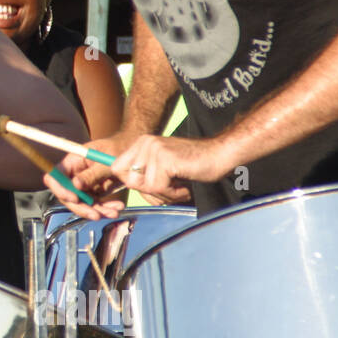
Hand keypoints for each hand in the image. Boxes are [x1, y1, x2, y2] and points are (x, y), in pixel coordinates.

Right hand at [42, 132, 137, 219]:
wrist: (131, 154)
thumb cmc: (117, 150)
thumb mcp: (106, 161)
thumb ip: (92, 173)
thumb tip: (75, 185)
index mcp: (73, 162)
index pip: (54, 177)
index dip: (60, 189)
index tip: (74, 199)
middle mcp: (75, 175)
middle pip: (67, 196)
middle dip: (82, 207)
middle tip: (96, 215)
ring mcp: (84, 185)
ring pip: (82, 204)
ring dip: (97, 211)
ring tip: (113, 212)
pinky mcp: (94, 192)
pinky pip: (95, 205)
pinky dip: (106, 209)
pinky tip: (117, 207)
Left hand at [109, 134, 225, 203]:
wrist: (220, 154)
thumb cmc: (194, 164)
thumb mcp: (163, 167)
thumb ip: (144, 174)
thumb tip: (128, 185)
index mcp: (142, 143)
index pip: (117, 168)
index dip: (130, 183)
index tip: (150, 188)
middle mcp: (145, 143)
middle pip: (129, 181)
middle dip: (149, 193)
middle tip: (169, 189)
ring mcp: (154, 149)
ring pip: (144, 187)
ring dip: (164, 194)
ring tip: (179, 186)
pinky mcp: (165, 159)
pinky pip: (158, 188)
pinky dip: (173, 194)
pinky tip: (185, 186)